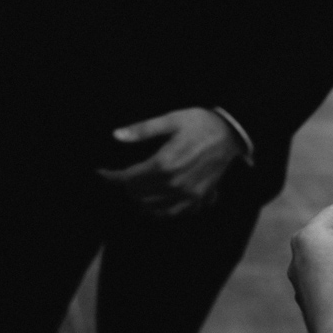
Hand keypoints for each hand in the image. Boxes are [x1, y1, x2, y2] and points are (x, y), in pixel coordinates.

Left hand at [97, 107, 243, 216]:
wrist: (231, 133)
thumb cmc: (200, 123)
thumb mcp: (171, 120)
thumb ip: (142, 130)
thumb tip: (117, 136)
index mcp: (165, 163)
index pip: (129, 178)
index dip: (111, 176)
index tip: (101, 173)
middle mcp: (175, 182)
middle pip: (139, 194)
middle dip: (126, 186)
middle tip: (121, 177)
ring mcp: (189, 193)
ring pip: (154, 207)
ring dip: (140, 200)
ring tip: (135, 190)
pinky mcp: (199, 197)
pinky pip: (174, 213)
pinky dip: (160, 211)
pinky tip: (154, 203)